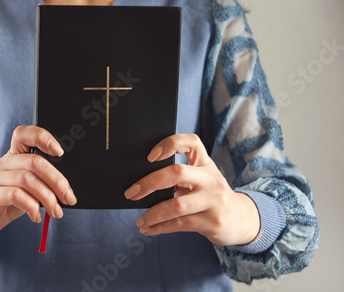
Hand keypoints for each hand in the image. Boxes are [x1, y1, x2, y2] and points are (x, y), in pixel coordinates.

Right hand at [0, 125, 76, 241]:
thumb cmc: (6, 202)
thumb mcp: (26, 189)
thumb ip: (41, 184)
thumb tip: (66, 190)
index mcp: (13, 155)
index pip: (24, 134)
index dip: (43, 137)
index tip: (60, 152)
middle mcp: (4, 163)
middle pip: (35, 162)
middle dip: (57, 181)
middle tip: (69, 198)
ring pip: (28, 180)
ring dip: (48, 198)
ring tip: (56, 211)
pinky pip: (16, 195)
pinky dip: (32, 206)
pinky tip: (36, 216)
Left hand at [124, 134, 259, 245]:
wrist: (240, 219)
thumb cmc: (209, 195)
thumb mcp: (201, 179)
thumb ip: (179, 176)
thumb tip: (141, 184)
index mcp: (205, 163)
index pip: (191, 142)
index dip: (170, 144)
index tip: (150, 156)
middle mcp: (211, 179)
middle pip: (176, 173)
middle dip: (149, 183)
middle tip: (131, 193)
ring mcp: (213, 201)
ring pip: (176, 205)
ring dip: (152, 214)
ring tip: (140, 220)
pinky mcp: (212, 222)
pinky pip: (180, 224)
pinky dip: (160, 227)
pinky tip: (149, 229)